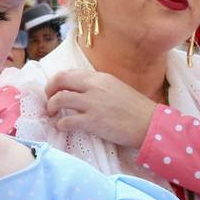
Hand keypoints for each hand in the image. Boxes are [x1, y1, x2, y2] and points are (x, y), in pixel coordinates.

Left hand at [44, 68, 158, 148]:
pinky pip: (66, 121)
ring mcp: (92, 104)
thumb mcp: (115, 87)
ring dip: (51, 107)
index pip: (69, 73)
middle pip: (59, 80)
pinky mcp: (92, 122)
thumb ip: (97, 86)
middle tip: (49, 100)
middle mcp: (93, 87)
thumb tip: (78, 90)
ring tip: (52, 114)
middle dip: (49, 90)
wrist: (150, 124)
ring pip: (59, 99)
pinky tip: (63, 127)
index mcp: (99, 77)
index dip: (57, 81)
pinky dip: (60, 124)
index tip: (55, 89)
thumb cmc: (135, 108)